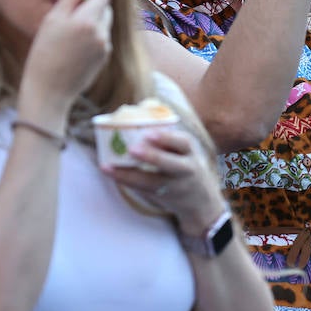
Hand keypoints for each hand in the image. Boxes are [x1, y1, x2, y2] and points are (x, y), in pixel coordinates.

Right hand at [19, 0, 112, 123]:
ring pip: (104, 22)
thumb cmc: (44, 53)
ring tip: (70, 35)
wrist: (49, 91)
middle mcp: (101, 33)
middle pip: (104, 7)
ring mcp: (105, 46)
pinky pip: (102, 37)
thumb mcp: (52, 20)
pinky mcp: (105, 57)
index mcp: (87, 21)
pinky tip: (74, 49)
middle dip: (92, 5)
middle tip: (68, 16)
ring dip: (92, 21)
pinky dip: (92, 36)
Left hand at [103, 127, 227, 234]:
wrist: (201, 201)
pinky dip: (127, 182)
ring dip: (130, 174)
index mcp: (190, 152)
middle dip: (152, 157)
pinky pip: (143, 190)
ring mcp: (174, 186)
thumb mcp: (184, 150)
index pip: (182, 142)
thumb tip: (140, 109)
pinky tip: (111, 173)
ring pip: (152, 182)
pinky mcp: (162, 198)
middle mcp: (186, 170)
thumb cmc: (185, 165)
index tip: (149, 133)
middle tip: (132, 149)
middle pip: (172, 164)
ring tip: (109, 167)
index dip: (166, 138)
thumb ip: (167, 138)